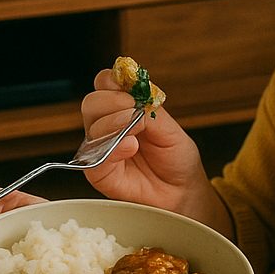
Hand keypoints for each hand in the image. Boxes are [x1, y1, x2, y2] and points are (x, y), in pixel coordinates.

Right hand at [81, 70, 228, 231]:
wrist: (183, 192)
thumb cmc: (177, 159)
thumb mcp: (170, 128)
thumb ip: (150, 110)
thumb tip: (134, 96)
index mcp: (122, 108)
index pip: (104, 84)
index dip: (112, 81)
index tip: (129, 87)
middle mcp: (107, 127)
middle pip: (92, 102)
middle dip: (112, 101)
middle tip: (133, 108)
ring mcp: (102, 149)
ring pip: (91, 127)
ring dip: (114, 123)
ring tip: (137, 133)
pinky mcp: (100, 174)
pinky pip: (94, 158)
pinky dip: (112, 149)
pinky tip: (130, 147)